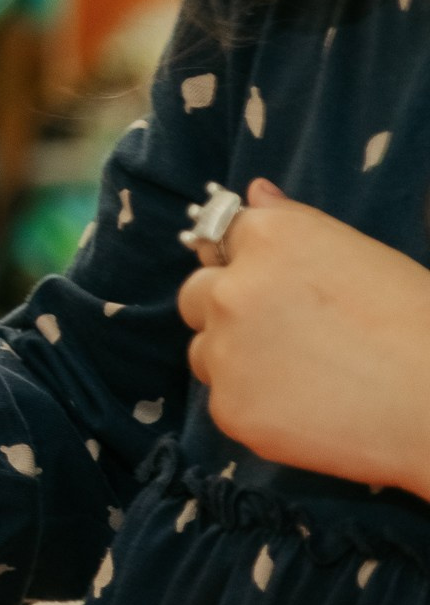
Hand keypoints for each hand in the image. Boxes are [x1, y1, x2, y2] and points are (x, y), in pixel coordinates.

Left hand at [178, 179, 429, 495]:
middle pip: (197, 294)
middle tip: (289, 336)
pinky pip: (226, 400)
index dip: (246, 261)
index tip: (272, 284)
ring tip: (308, 377)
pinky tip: (309, 412)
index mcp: (270, 239)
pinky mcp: (229, 406)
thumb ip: (295, 223)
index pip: (222, 235)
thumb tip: (255, 192)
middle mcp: (233, 288)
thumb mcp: (365, 257)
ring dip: (237, 360)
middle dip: (228, 310)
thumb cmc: (420, 328)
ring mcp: (225, 350)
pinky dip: (256, 406)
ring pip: (205, 352)